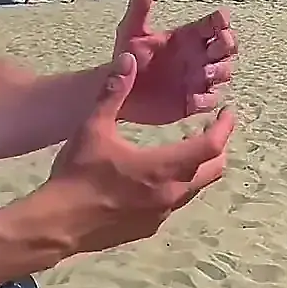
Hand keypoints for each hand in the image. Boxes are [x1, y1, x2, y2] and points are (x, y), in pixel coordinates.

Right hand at [30, 52, 233, 255]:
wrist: (58, 224)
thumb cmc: (78, 174)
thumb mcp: (93, 127)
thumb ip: (113, 92)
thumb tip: (129, 59)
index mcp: (164, 167)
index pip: (211, 146)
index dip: (224, 127)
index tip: (228, 113)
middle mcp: (171, 193)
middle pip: (212, 170)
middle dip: (217, 148)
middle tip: (211, 129)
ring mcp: (161, 215)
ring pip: (194, 189)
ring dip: (197, 168)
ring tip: (185, 149)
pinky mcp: (148, 228)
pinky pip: (175, 204)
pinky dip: (178, 186)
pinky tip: (157, 178)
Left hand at [111, 0, 236, 125]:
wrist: (119, 89)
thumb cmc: (127, 57)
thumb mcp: (131, 31)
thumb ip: (140, 9)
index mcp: (188, 36)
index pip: (215, 24)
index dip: (222, 20)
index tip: (220, 19)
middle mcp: (198, 56)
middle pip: (228, 47)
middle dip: (228, 44)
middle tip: (219, 44)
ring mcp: (198, 79)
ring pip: (224, 72)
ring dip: (220, 71)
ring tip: (205, 73)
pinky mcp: (193, 101)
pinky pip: (209, 100)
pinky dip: (206, 99)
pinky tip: (192, 99)